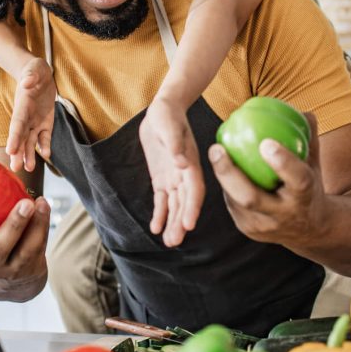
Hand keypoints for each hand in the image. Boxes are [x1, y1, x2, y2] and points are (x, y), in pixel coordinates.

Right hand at [0, 183, 50, 300]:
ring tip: (39, 203)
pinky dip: (42, 226)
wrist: (9, 284)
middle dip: (14, 224)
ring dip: (35, 224)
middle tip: (25, 203)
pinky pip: (38, 247)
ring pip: (25, 249)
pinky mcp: (30, 269)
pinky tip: (43, 208)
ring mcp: (11, 270)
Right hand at [6, 58, 55, 172]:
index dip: (14, 137)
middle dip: (18, 152)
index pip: (17, 124)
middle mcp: (26, 117)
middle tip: (15, 168)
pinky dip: (45, 146)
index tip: (10, 150)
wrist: (38, 74)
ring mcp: (34, 121)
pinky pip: (44, 137)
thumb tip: (26, 83)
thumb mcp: (34, 69)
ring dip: (29, 155)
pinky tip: (46, 155)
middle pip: (21, 137)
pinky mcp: (45, 123)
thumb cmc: (34, 70)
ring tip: (29, 168)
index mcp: (22, 106)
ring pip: (30, 141)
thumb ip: (30, 76)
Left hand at [139, 96, 204, 246]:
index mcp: (191, 162)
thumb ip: (174, 144)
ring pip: (175, 205)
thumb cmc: (167, 114)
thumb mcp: (167, 125)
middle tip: (174, 241)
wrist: (164, 109)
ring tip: (169, 242)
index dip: (192, 207)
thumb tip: (182, 164)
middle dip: (180, 222)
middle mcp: (186, 173)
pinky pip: (162, 200)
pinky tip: (156, 228)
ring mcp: (175, 177)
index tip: (189, 225)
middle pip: (185, 202)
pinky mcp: (163, 178)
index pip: (194, 189)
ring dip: (172, 223)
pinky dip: (160, 213)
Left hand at [208, 111, 327, 248]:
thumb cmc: (311, 187)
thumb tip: (301, 111)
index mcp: (306, 197)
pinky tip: (220, 165)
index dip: (283, 162)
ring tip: (215, 152)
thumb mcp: (314, 165)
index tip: (266, 142)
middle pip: (251, 198)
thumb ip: (308, 138)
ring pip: (236, 202)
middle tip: (216, 148)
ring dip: (223, 177)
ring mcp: (264, 227)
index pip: (297, 179)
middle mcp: (284, 216)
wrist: (310, 231)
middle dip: (230, 174)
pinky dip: (227, 185)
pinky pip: (232, 204)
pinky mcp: (249, 230)